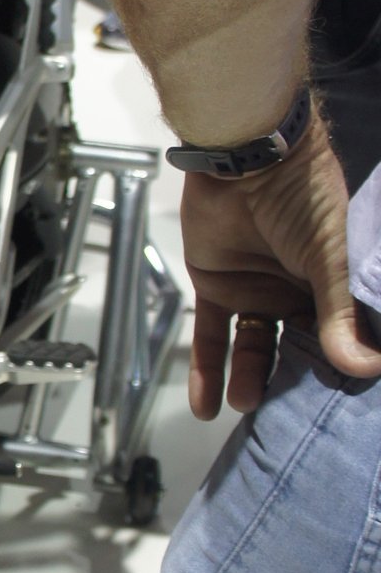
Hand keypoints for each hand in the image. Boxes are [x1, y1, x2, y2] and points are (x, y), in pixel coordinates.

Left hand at [180, 119, 380, 417]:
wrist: (246, 155)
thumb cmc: (303, 194)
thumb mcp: (331, 258)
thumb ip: (339, 314)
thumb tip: (365, 365)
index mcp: (335, 284)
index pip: (338, 338)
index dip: (335, 369)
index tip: (335, 405)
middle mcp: (298, 292)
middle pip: (293, 349)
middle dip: (287, 384)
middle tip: (284, 416)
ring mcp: (257, 290)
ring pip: (252, 348)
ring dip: (246, 380)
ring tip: (246, 405)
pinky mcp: (218, 286)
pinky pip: (211, 336)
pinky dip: (207, 370)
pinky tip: (207, 404)